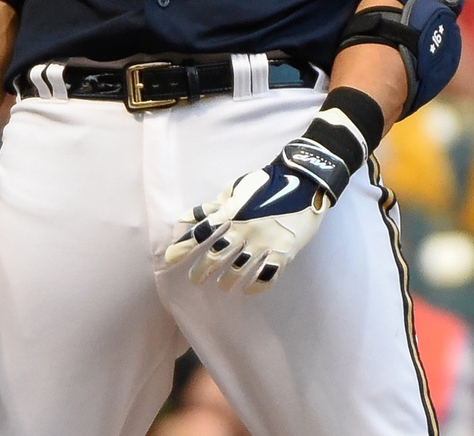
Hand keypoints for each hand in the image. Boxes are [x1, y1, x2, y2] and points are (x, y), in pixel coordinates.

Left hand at [165, 139, 345, 293]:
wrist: (305, 182)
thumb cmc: (267, 183)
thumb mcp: (237, 188)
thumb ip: (215, 204)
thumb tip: (191, 216)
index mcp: (232, 213)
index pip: (200, 233)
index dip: (183, 247)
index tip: (169, 259)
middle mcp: (244, 230)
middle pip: (215, 257)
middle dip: (201, 271)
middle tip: (195, 279)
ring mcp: (264, 243)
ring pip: (238, 271)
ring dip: (227, 281)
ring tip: (223, 286)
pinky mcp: (283, 253)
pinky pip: (266, 276)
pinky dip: (256, 286)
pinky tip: (249, 290)